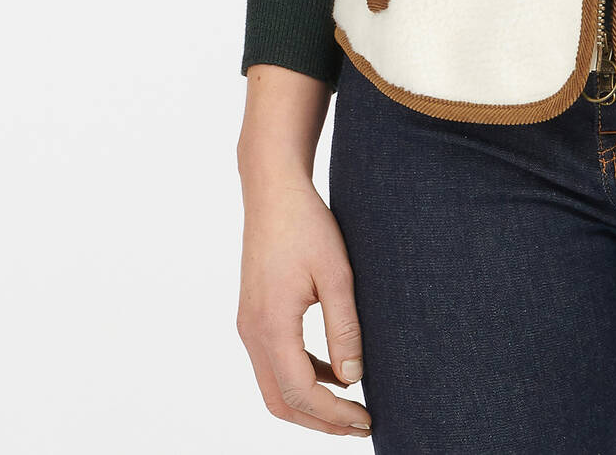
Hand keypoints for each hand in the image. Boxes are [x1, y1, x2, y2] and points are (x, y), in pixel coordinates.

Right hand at [237, 164, 371, 437]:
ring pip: (274, 387)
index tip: (366, 420)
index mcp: (271, 326)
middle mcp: (252, 333)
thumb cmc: (306, 224)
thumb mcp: (336, 274)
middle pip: (282, 401)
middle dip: (320, 421)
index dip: (334, 415)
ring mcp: (249, 325)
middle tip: (361, 424)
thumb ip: (344, 329)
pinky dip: (302, 377)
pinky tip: (333, 371)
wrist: (273, 190)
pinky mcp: (254, 316)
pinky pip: (274, 363)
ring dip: (310, 402)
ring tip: (351, 404)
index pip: (301, 392)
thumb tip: (353, 379)